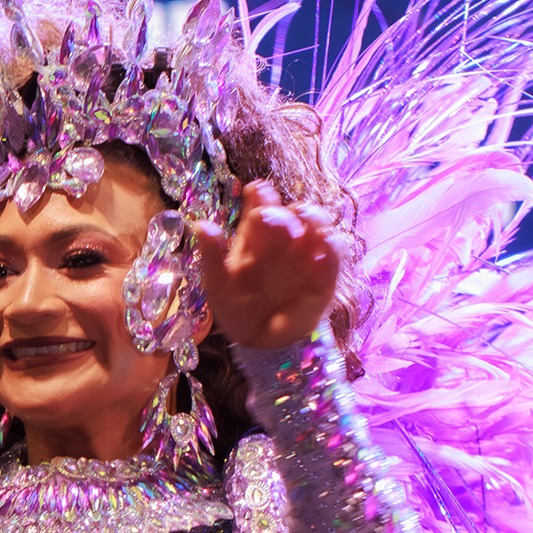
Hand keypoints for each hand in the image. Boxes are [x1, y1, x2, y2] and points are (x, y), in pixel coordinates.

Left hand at [195, 180, 348, 350]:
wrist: (259, 342)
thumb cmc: (237, 306)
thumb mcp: (218, 283)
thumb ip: (210, 255)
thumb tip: (200, 225)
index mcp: (257, 236)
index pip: (262, 207)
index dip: (261, 196)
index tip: (256, 190)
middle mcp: (285, 240)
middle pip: (290, 214)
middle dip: (280, 212)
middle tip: (266, 217)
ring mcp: (306, 256)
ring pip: (318, 226)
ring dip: (313, 217)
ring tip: (303, 216)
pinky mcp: (324, 277)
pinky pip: (333, 257)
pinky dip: (331, 247)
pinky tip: (323, 241)